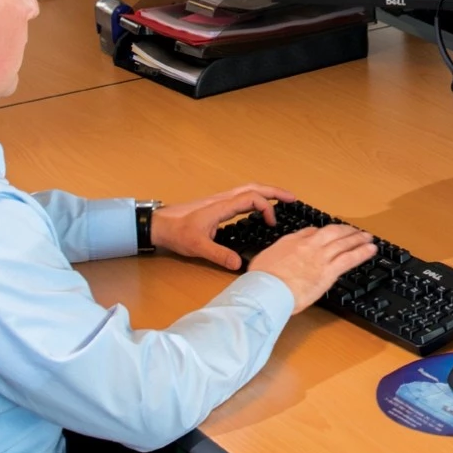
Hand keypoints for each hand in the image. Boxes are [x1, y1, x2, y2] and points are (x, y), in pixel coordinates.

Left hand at [150, 184, 297, 268]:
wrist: (159, 224)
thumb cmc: (176, 232)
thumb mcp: (198, 247)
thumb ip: (219, 255)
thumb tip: (240, 264)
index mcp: (221, 206)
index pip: (252, 199)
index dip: (266, 208)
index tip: (272, 224)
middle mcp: (223, 199)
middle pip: (254, 187)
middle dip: (275, 191)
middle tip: (293, 198)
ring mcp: (220, 200)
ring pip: (248, 188)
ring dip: (266, 192)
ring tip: (282, 199)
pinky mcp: (217, 204)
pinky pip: (242, 195)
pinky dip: (256, 196)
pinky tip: (259, 207)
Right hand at [250, 225, 376, 315]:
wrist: (268, 289)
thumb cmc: (262, 279)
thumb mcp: (265, 258)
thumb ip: (277, 252)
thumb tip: (281, 252)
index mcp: (292, 241)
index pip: (311, 232)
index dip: (322, 233)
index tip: (329, 234)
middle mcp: (309, 245)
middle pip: (332, 232)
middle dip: (345, 231)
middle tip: (355, 231)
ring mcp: (320, 257)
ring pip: (344, 243)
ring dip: (358, 238)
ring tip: (368, 237)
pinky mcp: (329, 271)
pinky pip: (350, 258)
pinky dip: (362, 252)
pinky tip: (371, 249)